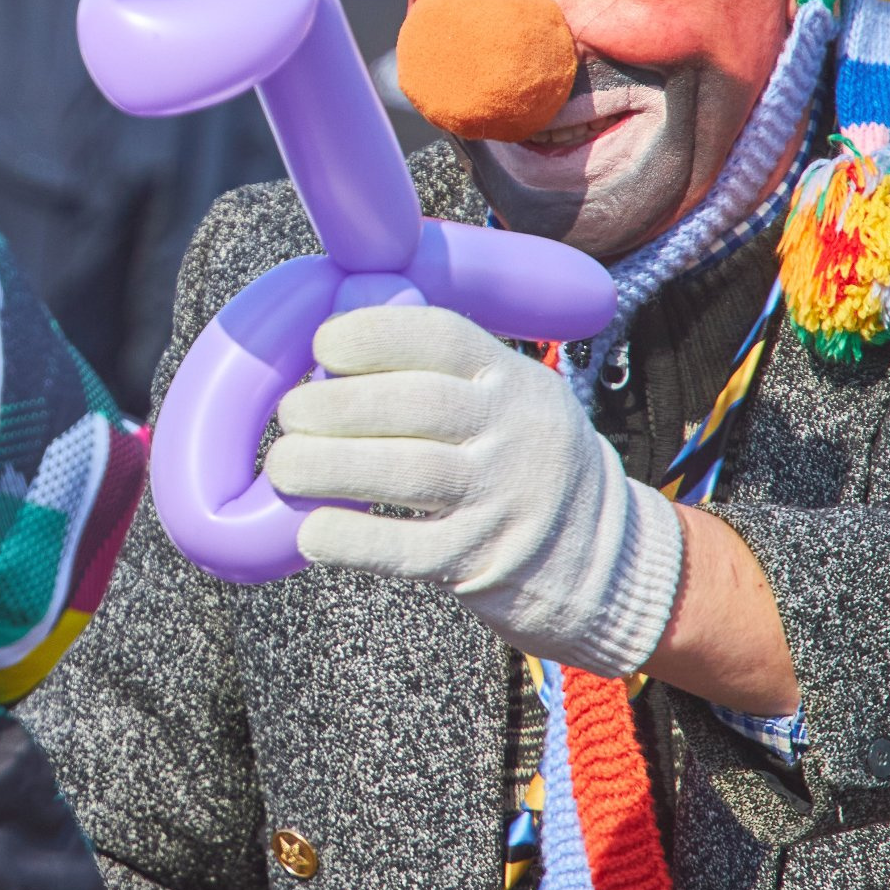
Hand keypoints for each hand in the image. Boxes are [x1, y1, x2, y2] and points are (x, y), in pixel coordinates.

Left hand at [264, 305, 684, 675]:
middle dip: (335, 405)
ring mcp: (503, 501)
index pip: (443, 337)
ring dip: (328, 466)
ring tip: (284, 467)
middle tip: (291, 415)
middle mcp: (516, 434)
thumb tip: (336, 326)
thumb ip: (439, 370)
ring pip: (406, 473)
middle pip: (415, 405)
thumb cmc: (523, 466)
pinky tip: (311, 531)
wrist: (604, 563)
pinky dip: (349, 538)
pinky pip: (405, 549)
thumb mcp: (508, 401)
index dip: (373, 333)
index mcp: (515, 381)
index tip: (323, 346)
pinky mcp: (481, 562)